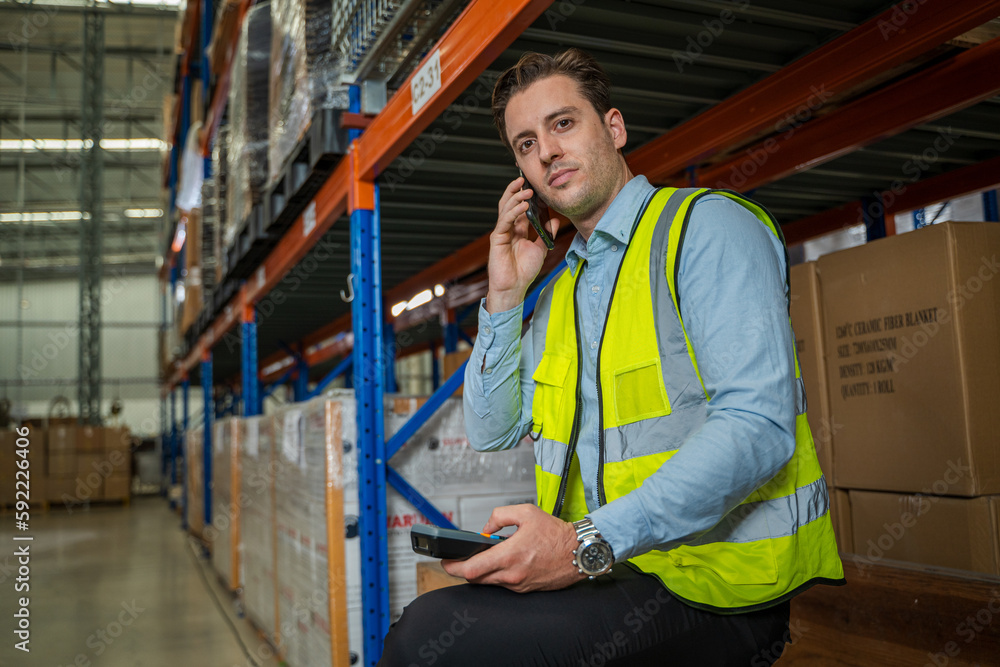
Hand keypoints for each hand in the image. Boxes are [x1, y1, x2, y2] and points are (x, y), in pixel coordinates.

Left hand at [440, 504, 585, 592]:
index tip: (445, 561)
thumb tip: (486, 528)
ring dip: (480, 572)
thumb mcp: (526, 512)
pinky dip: (496, 575)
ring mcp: (519, 584)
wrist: (579, 552)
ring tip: (479, 558)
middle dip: (463, 570)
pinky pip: (503, 584)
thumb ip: (500, 515)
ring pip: (488, 582)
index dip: (453, 567)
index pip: (471, 569)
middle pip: (475, 579)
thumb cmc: (556, 534)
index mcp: (509, 555)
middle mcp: (512, 574)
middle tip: (457, 560)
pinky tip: (499, 563)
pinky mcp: (525, 589)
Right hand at [485, 177, 559, 313]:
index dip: (525, 196)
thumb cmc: (524, 271)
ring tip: (526, 191)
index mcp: (517, 229)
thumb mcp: (540, 248)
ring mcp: (502, 232)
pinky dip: (513, 212)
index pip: (520, 207)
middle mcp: (508, 228)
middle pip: (509, 204)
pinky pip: (505, 221)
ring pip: (505, 209)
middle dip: (516, 191)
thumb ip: (546, 233)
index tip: (534, 186)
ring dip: (515, 198)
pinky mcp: (497, 238)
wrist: (514, 287)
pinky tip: (523, 206)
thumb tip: (554, 219)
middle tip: (525, 180)